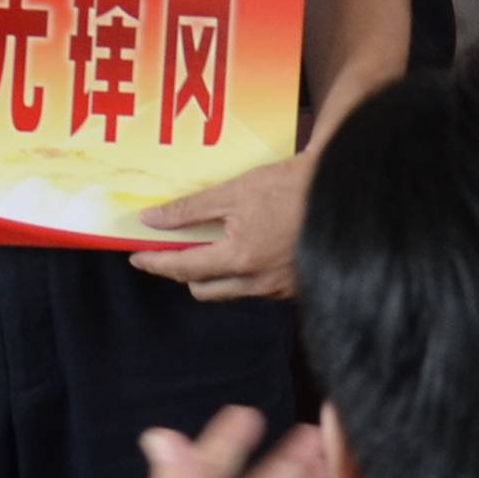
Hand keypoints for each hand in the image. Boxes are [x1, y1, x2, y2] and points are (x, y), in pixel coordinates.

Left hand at [131, 153, 309, 300]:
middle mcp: (258, 282)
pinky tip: (245, 249)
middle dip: (184, 273)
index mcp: (239, 259)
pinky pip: (256, 288)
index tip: (137, 257)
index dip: (156, 263)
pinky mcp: (296, 287)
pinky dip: (242, 273)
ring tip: (209, 246)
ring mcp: (279, 288)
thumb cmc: (289, 186)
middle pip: (204, 290)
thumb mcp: (234, 191)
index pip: (184, 269)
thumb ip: (189, 210)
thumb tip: (150, 221)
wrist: (341, 190)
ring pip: (231, 291)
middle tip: (172, 250)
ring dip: (214, 274)